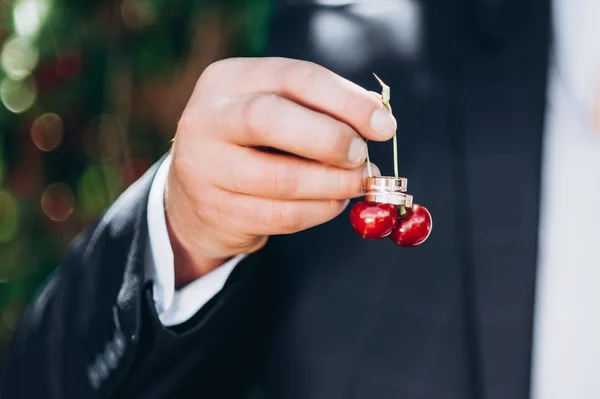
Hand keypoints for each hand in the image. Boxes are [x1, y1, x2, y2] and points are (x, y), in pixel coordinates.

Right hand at [166, 57, 396, 287]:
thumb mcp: (276, 110)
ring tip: (356, 183)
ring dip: (331, 184)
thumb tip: (378, 118)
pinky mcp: (215, 211)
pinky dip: (318, 211)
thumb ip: (321, 107)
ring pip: (278, 178)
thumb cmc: (252, 143)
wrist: (196, 194)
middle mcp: (206, 118)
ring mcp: (203, 168)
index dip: (346, 101)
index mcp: (227, 79)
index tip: (385, 126)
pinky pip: (279, 215)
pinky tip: (334, 203)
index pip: (294, 78)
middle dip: (329, 139)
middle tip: (362, 157)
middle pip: (270, 119)